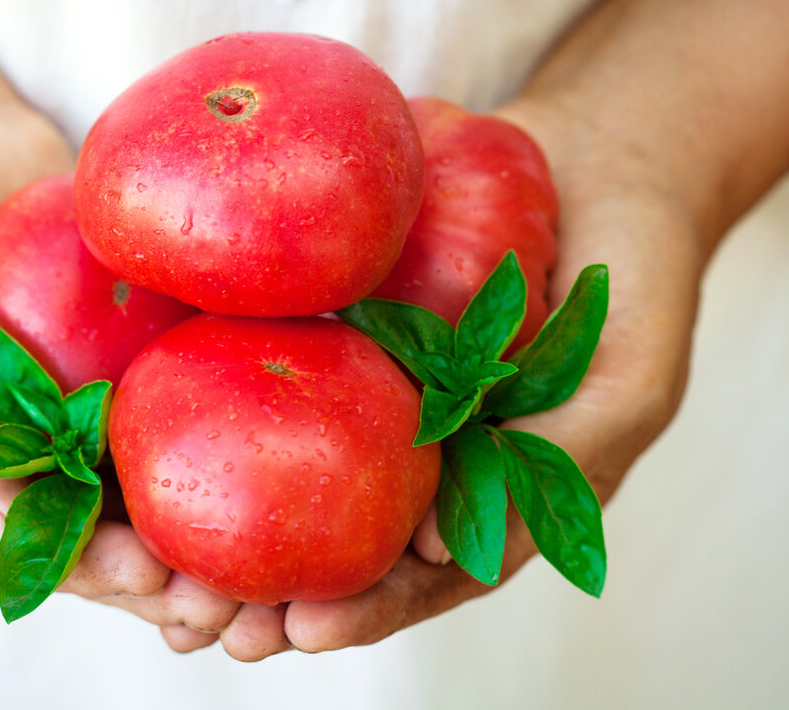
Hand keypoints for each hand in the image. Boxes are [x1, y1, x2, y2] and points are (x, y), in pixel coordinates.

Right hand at [0, 0, 244, 630]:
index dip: (99, 580)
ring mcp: (85, 392)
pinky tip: (281, 436)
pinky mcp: (130, 340)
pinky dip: (226, 417)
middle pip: (112, 530)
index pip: (36, 552)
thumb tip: (9, 542)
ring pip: (159, 471)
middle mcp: (30, 446)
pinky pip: (182, 386)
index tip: (162, 585)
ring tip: (273, 545)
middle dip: (174, 571)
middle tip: (239, 590)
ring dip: (215, 515)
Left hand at [156, 0, 788, 658]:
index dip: (360, 608)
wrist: (600, 158)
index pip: (415, 570)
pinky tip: (155, 422)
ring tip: (157, 569)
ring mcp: (371, 385)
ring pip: (288, 465)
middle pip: (332, 535)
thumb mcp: (625, 379)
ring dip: (222, 522)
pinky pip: (274, 359)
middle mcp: (415, 448)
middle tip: (202, 622)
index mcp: (482, 488)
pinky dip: (219, 399)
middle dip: (265, 590)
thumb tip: (433, 546)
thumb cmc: (633, 279)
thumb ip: (557, 466)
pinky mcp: (338, 317)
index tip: (298, 630)